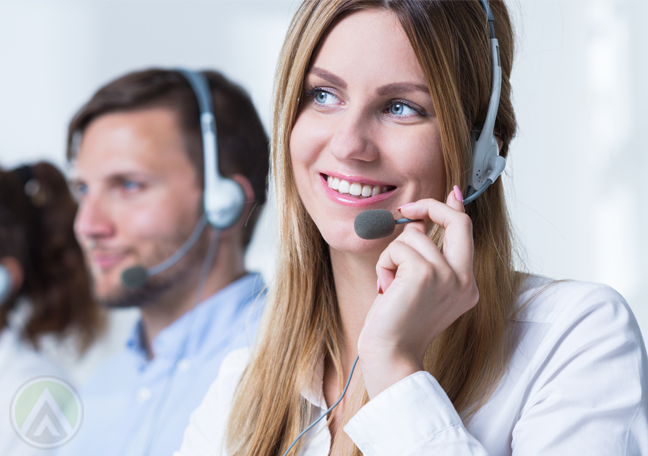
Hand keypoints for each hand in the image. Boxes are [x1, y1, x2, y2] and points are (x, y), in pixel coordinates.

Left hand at [358, 186, 478, 397]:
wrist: (390, 355)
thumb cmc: (398, 323)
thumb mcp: (419, 287)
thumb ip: (427, 256)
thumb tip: (418, 219)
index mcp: (466, 285)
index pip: (466, 234)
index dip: (455, 209)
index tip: (450, 193)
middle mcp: (464, 280)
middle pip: (458, 222)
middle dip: (431, 206)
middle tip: (408, 209)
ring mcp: (448, 277)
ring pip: (413, 235)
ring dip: (392, 256)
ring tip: (390, 284)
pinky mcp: (425, 274)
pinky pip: (397, 247)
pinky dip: (384, 264)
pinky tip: (386, 288)